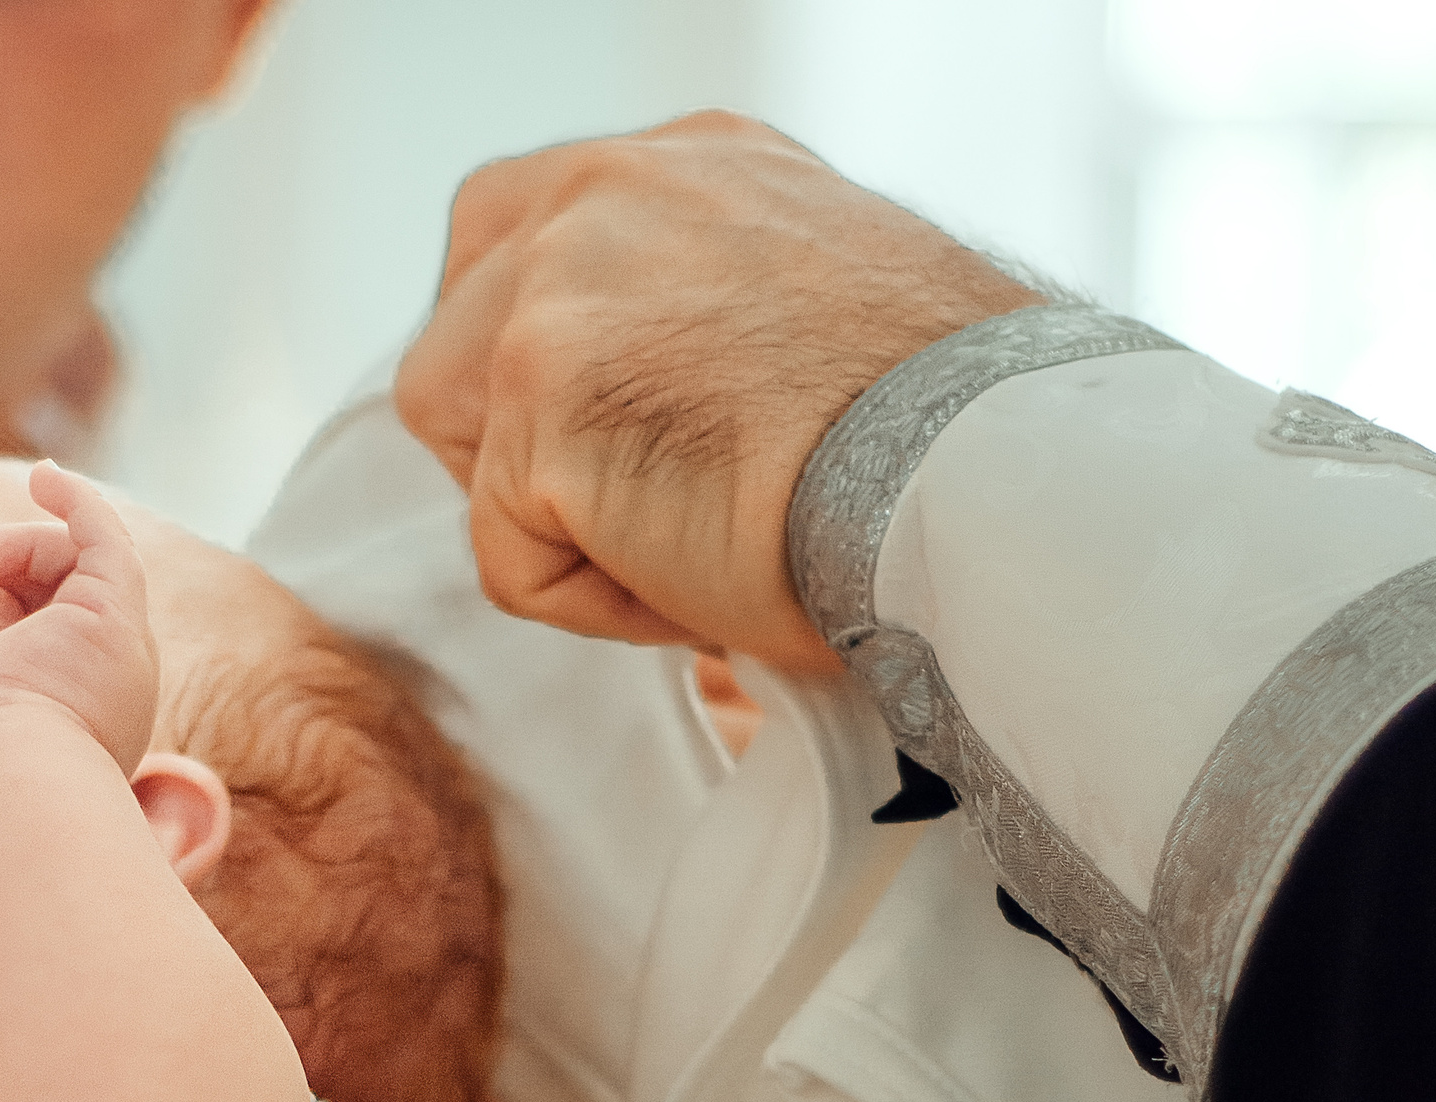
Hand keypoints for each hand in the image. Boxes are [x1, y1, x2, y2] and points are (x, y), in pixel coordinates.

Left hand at [0, 462, 158, 775]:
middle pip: (59, 587)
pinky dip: (77, 501)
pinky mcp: (115, 615)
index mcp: (82, 711)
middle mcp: (114, 679)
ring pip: (71, 560)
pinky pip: (106, 538)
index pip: (47, 625)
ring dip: (2, 548)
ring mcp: (121, 646)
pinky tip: (45, 477)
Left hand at [394, 111, 1040, 671]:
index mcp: (682, 165)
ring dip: (557, 523)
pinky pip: (511, 560)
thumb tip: (630, 391)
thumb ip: (693, 306)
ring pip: (461, 446)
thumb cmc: (938, 436)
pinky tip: (704, 579)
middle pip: (450, 339)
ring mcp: (556, 294)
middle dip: (509, 444)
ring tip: (690, 540)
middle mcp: (606, 196)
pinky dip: (600, 603)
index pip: (513, 233)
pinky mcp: (536, 410)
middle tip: (636, 503)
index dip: (526, 359)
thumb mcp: (811, 302)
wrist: (986, 481)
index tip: (608, 431)